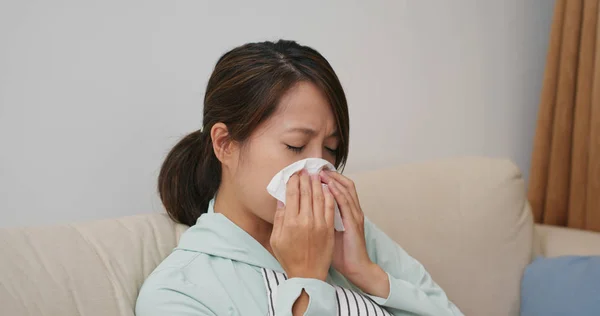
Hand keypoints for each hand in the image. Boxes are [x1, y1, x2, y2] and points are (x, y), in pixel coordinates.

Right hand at [270, 170, 335, 280]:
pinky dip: (329, 195)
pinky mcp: (329, 228)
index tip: (294, 174)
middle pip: (306, 192)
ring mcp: (319, 224)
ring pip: (319, 197)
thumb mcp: (276, 240)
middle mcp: (305, 220)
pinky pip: (330, 207)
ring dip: (317, 183)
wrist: (308, 275)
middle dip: (305, 179)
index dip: (293, 181)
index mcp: (290, 222)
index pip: (292, 194)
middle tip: (305, 171)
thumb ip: (279, 218)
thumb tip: (282, 200)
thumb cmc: (289, 258)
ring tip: (315, 175)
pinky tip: (327, 188)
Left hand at [319, 170, 389, 297]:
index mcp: (346, 211)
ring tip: (321, 172)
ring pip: (346, 190)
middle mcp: (352, 209)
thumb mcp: (327, 231)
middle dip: (330, 174)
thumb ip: (319, 218)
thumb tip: (300, 208)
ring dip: (334, 179)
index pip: (337, 188)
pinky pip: (346, 204)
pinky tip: (329, 186)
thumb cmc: (340, 252)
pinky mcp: (355, 222)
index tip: (313, 172)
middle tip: (316, 167)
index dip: (327, 178)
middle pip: (344, 184)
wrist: (356, 267)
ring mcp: (355, 214)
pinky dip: (338, 193)